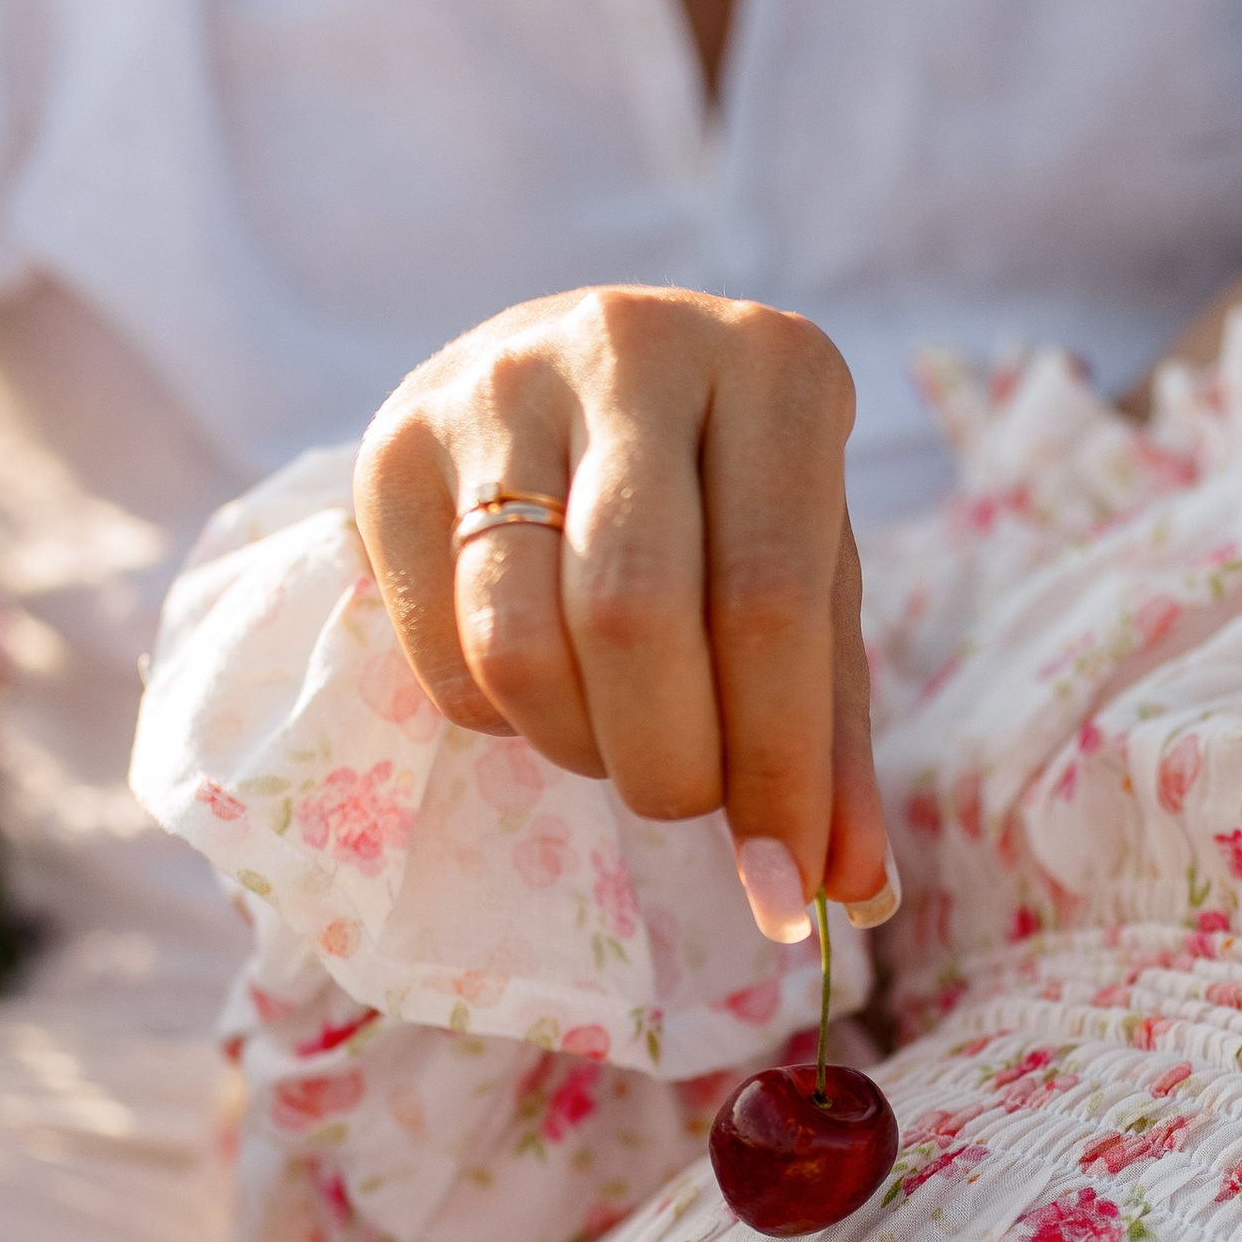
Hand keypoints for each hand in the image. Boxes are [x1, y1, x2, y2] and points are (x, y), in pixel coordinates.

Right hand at [353, 287, 893, 943]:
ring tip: (615, 734)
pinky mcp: (390, 448)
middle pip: (634, 619)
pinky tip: (543, 678)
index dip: (776, 763)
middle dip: (669, 765)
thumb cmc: (722, 502)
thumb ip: (828, 735)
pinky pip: (443, 654)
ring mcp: (495, 386)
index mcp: (776, 367)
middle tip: (686, 798)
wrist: (569, 383)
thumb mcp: (802, 590)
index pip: (769, 599)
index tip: (786, 878)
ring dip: (578, 746)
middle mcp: (633, 347)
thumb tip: (851, 894)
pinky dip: (502, 718)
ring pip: (519, 641)